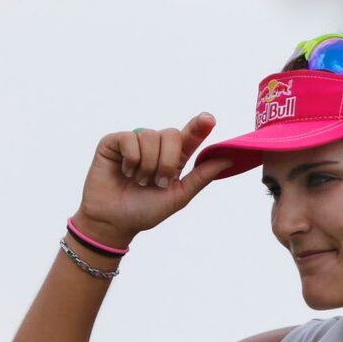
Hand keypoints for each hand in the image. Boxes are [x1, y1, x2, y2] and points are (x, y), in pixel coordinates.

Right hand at [74, 113, 231, 246]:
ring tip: (138, 180)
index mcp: (174, 158)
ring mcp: (134, 142)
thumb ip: (201, 176)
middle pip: (172, 134)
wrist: (114, 222)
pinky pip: (129, 138)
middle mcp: (155, 147)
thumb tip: (228, 158)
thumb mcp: (179, 196)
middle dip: (168, 162)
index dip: (199, 126)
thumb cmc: (145, 211)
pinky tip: (125, 172)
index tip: (209, 119)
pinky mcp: (114, 142)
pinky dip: (131, 159)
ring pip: (150, 136)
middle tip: (157, 182)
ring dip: (147, 165)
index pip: (190, 136)